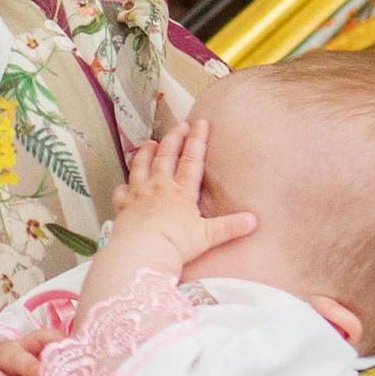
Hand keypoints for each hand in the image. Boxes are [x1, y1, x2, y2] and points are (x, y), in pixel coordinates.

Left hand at [91, 109, 256, 292]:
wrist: (143, 253)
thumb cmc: (176, 245)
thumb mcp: (208, 236)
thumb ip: (229, 226)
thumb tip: (253, 221)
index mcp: (181, 191)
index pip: (192, 159)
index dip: (197, 139)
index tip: (201, 123)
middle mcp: (158, 187)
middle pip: (166, 156)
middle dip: (174, 138)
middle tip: (179, 125)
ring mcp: (138, 194)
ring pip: (141, 166)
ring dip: (146, 153)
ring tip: (150, 144)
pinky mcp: (123, 206)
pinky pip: (121, 191)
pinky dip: (123, 186)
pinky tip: (124, 184)